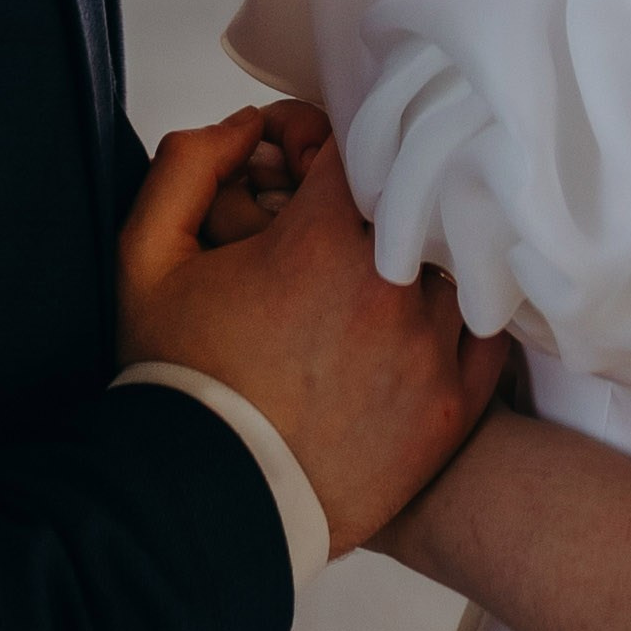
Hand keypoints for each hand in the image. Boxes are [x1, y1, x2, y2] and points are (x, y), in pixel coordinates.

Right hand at [120, 111, 507, 557]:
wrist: (211, 504)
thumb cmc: (182, 385)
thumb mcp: (148, 258)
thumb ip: (188, 165)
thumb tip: (246, 127)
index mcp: (322, 240)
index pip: (350, 147)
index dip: (317, 150)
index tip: (296, 174)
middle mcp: (390, 286)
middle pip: (404, 203)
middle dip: (365, 207)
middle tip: (326, 236)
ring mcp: (430, 349)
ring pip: (445, 267)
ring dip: (411, 266)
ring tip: (364, 292)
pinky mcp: (451, 409)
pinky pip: (483, 335)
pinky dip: (456, 323)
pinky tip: (415, 329)